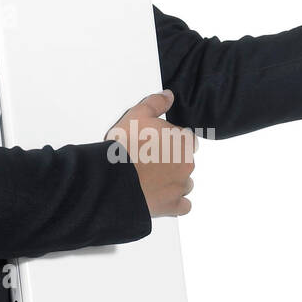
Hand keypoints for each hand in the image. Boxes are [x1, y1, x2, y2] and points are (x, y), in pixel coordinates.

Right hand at [105, 89, 196, 216]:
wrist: (115, 179)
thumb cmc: (125, 146)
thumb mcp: (137, 115)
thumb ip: (155, 103)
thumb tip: (168, 95)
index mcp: (182, 141)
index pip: (186, 139)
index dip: (171, 140)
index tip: (156, 143)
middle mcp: (187, 164)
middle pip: (185, 161)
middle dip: (171, 161)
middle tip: (149, 161)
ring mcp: (181, 186)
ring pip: (185, 183)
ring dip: (173, 181)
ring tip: (151, 180)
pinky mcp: (173, 206)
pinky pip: (183, 205)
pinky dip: (175, 202)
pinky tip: (162, 198)